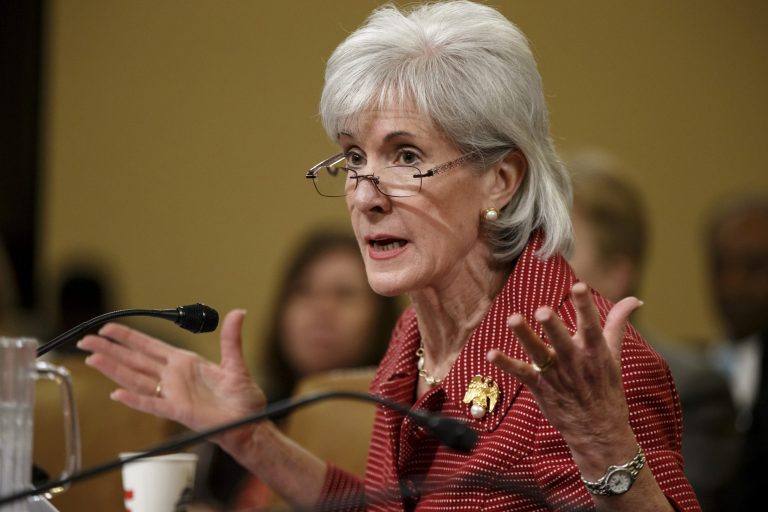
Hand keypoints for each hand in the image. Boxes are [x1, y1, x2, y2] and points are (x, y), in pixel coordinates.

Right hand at [77, 309, 265, 448]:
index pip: (150, 346)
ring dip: (114, 370)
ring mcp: (173, 394)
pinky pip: (152, 404)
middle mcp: (174, 377)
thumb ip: (231, 338)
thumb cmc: (241, 398)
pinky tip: (117, 394)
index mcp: (185, 363)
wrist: (248, 423)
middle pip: (136, 360)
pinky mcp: (178, 411)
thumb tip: (238, 312)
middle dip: (111, 350)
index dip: (129, 337)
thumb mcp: (236, 364)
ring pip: (137, 380)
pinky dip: (135, 400)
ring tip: (92, 359)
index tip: (108, 328)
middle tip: (87, 339)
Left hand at [487, 282, 642, 457]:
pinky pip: (521, 373)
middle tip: (542, 310)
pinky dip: (506, 364)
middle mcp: (576, 363)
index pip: (592, 326)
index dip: (585, 306)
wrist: (598, 432)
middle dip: (553, 326)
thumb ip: (617, 324)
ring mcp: (556, 376)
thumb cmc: (606, 389)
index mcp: (596, 353)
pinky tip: (491, 353)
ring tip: (513, 319)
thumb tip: (634, 299)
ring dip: (525, 337)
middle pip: (562, 341)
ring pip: (538, 354)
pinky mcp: (541, 388)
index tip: (579, 286)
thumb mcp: (614, 356)